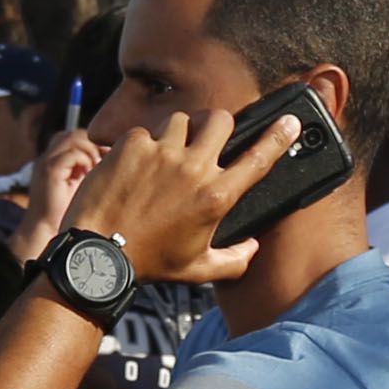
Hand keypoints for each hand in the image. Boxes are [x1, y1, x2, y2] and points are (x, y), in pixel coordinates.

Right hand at [7, 126, 105, 261]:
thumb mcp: (82, 184)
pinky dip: (85, 160)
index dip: (95, 142)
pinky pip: (72, 154)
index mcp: (56, 158)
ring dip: (91, 150)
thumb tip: (115, 158)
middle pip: (76, 134)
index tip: (110, 154)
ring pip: (74, 139)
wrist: (45, 229)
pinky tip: (90, 173)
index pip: (77, 136)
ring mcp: (47, 161)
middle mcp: (49, 156)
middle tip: (108, 157)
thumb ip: (91, 168)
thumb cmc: (66, 211)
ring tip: (98, 166)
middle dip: (95, 143)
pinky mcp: (49, 171)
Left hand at [66, 110, 295, 286]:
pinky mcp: (132, 144)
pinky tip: (134, 166)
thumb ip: (234, 260)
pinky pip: (146, 130)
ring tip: (166, 154)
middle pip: (221, 119)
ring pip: (182, 119)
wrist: (99, 254)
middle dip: (218, 124)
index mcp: (216, 197)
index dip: (278, 137)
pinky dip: (143, 144)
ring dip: (179, 132)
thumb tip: (253, 246)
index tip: (289, 122)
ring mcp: (162, 153)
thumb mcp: (199, 269)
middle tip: (207, 137)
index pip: (258, 159)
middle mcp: (194, 169)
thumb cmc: (149, 263)